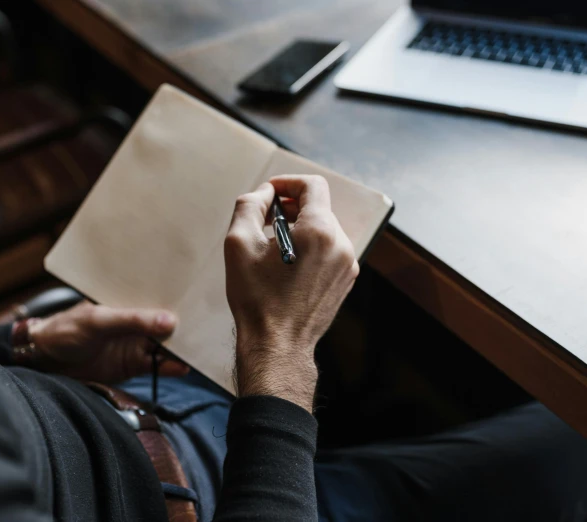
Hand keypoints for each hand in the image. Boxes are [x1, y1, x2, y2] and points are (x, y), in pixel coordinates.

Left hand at [22, 302, 188, 383]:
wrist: (43, 363)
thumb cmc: (65, 331)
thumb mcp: (98, 320)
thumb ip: (133, 320)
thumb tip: (169, 321)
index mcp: (127, 302)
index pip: (158, 298)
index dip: (178, 299)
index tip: (200, 299)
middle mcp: (136, 322)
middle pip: (168, 323)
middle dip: (188, 324)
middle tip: (211, 326)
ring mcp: (136, 344)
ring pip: (167, 345)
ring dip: (184, 348)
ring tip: (203, 348)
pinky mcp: (134, 365)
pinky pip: (159, 366)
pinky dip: (173, 367)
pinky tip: (186, 367)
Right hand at [224, 175, 358, 411]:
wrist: (277, 346)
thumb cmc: (257, 299)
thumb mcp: (239, 244)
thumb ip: (250, 205)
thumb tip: (264, 192)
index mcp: (320, 231)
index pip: (312, 186)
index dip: (288, 182)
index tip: (270, 192)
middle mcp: (341, 245)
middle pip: (318, 207)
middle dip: (290, 207)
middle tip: (264, 221)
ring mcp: (347, 265)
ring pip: (324, 229)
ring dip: (299, 228)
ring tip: (273, 247)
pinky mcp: (345, 281)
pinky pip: (329, 250)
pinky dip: (310, 247)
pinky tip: (287, 264)